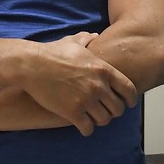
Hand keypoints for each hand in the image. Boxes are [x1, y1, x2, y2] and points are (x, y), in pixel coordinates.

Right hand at [21, 32, 136, 136]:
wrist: (32, 65)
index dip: (130, 99)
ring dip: (100, 120)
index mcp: (104, 70)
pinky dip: (87, 129)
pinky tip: (82, 124)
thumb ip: (88, 39)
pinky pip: (88, 128)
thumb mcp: (74, 42)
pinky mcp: (72, 112)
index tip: (127, 103)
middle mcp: (98, 86)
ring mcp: (86, 100)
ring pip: (104, 120)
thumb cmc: (53, 52)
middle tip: (106, 111)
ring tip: (94, 117)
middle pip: (118, 108)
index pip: (129, 90)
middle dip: (114, 111)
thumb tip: (94, 35)